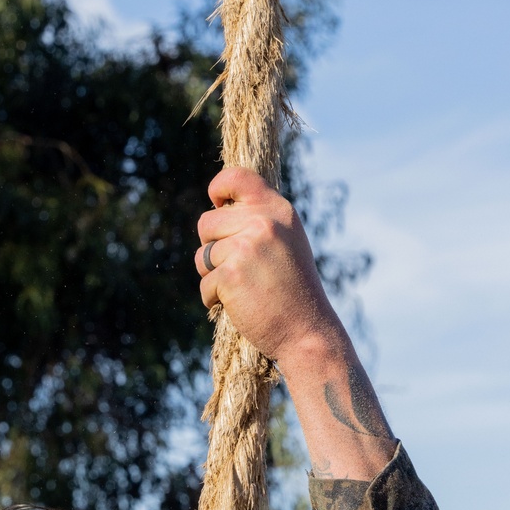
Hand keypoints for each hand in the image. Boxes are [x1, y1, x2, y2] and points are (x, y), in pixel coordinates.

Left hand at [194, 167, 340, 364]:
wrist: (307, 331)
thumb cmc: (294, 291)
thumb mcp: (287, 243)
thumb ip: (260, 221)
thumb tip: (219, 208)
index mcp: (279, 211)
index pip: (236, 178)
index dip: (218, 188)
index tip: (217, 203)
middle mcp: (263, 223)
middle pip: (206, 223)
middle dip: (213, 248)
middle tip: (239, 271)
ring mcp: (246, 248)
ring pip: (202, 256)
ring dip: (213, 276)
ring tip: (243, 290)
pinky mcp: (231, 275)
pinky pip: (204, 283)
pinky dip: (214, 299)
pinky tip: (240, 306)